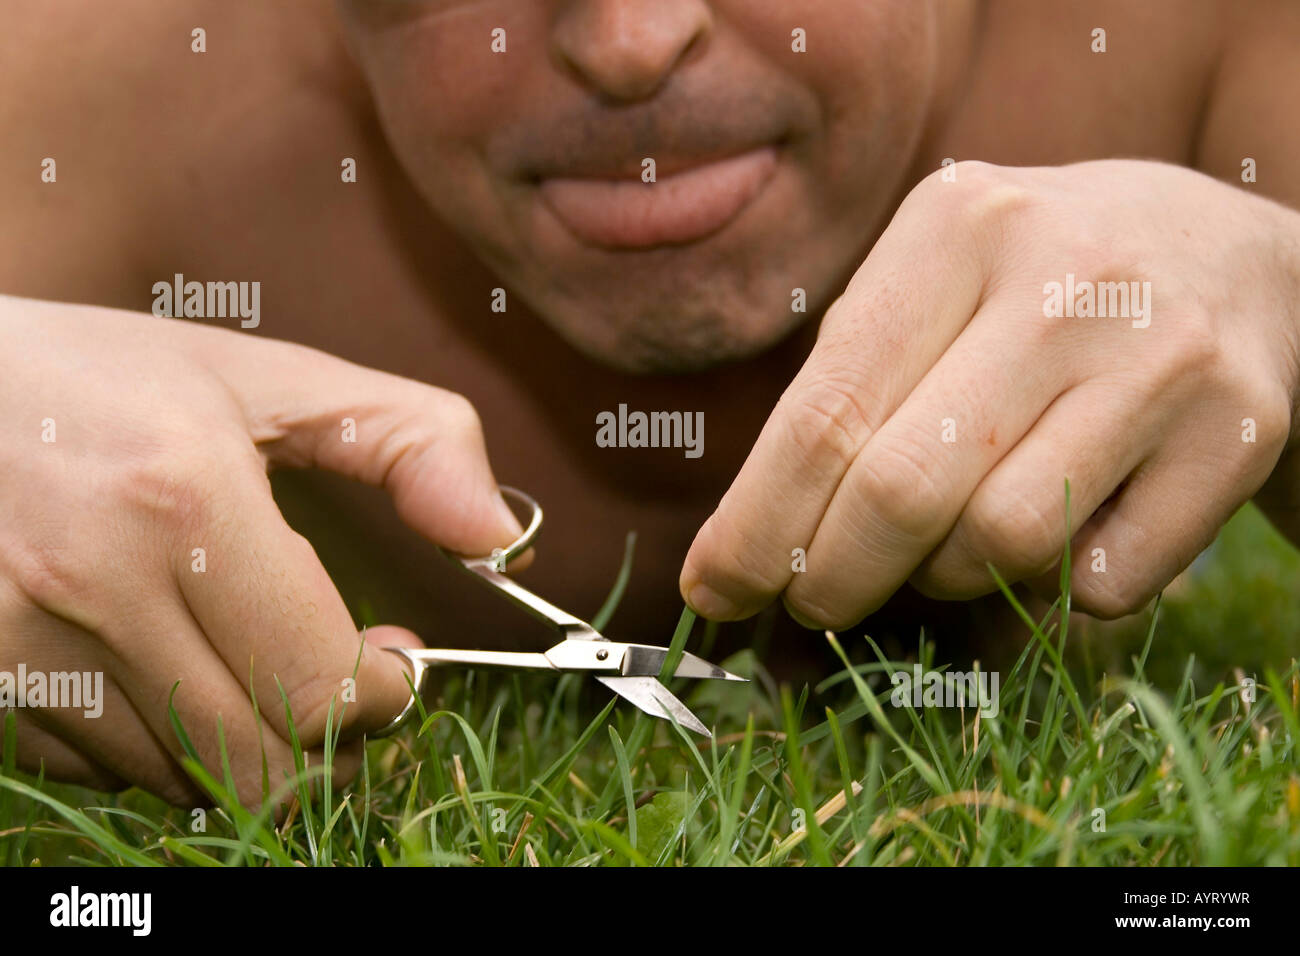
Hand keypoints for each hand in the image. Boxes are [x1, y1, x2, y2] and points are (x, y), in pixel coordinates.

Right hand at [0, 296, 520, 804]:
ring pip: (186, 777)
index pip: (323, 685)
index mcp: (186, 497)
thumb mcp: (263, 376)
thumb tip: (505, 535)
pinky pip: (103, 771)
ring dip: (246, 739)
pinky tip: (168, 669)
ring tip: (249, 662)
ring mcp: (20, 643)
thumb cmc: (103, 378)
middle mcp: (94, 583)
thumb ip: (407, 438)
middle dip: (330, 734)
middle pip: (263, 762)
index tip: (394, 661)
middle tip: (338, 680)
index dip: (385, 693)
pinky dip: (160, 741)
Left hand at [681, 160, 1299, 627]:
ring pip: (999, 544)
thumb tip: (740, 552)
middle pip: (900, 491)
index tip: (711, 590)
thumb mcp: (932, 284)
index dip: (753, 526)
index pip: (823, 415)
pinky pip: (1099, 581)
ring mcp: (1161, 355)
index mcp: (956, 228)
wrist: (1234, 257)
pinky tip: (1069, 523)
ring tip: (953, 536)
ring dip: (949, 574)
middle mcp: (1064, 279)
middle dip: (830, 576)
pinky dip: (1057, 585)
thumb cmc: (1036, 286)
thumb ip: (843, 391)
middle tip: (811, 600)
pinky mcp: (1236, 434)